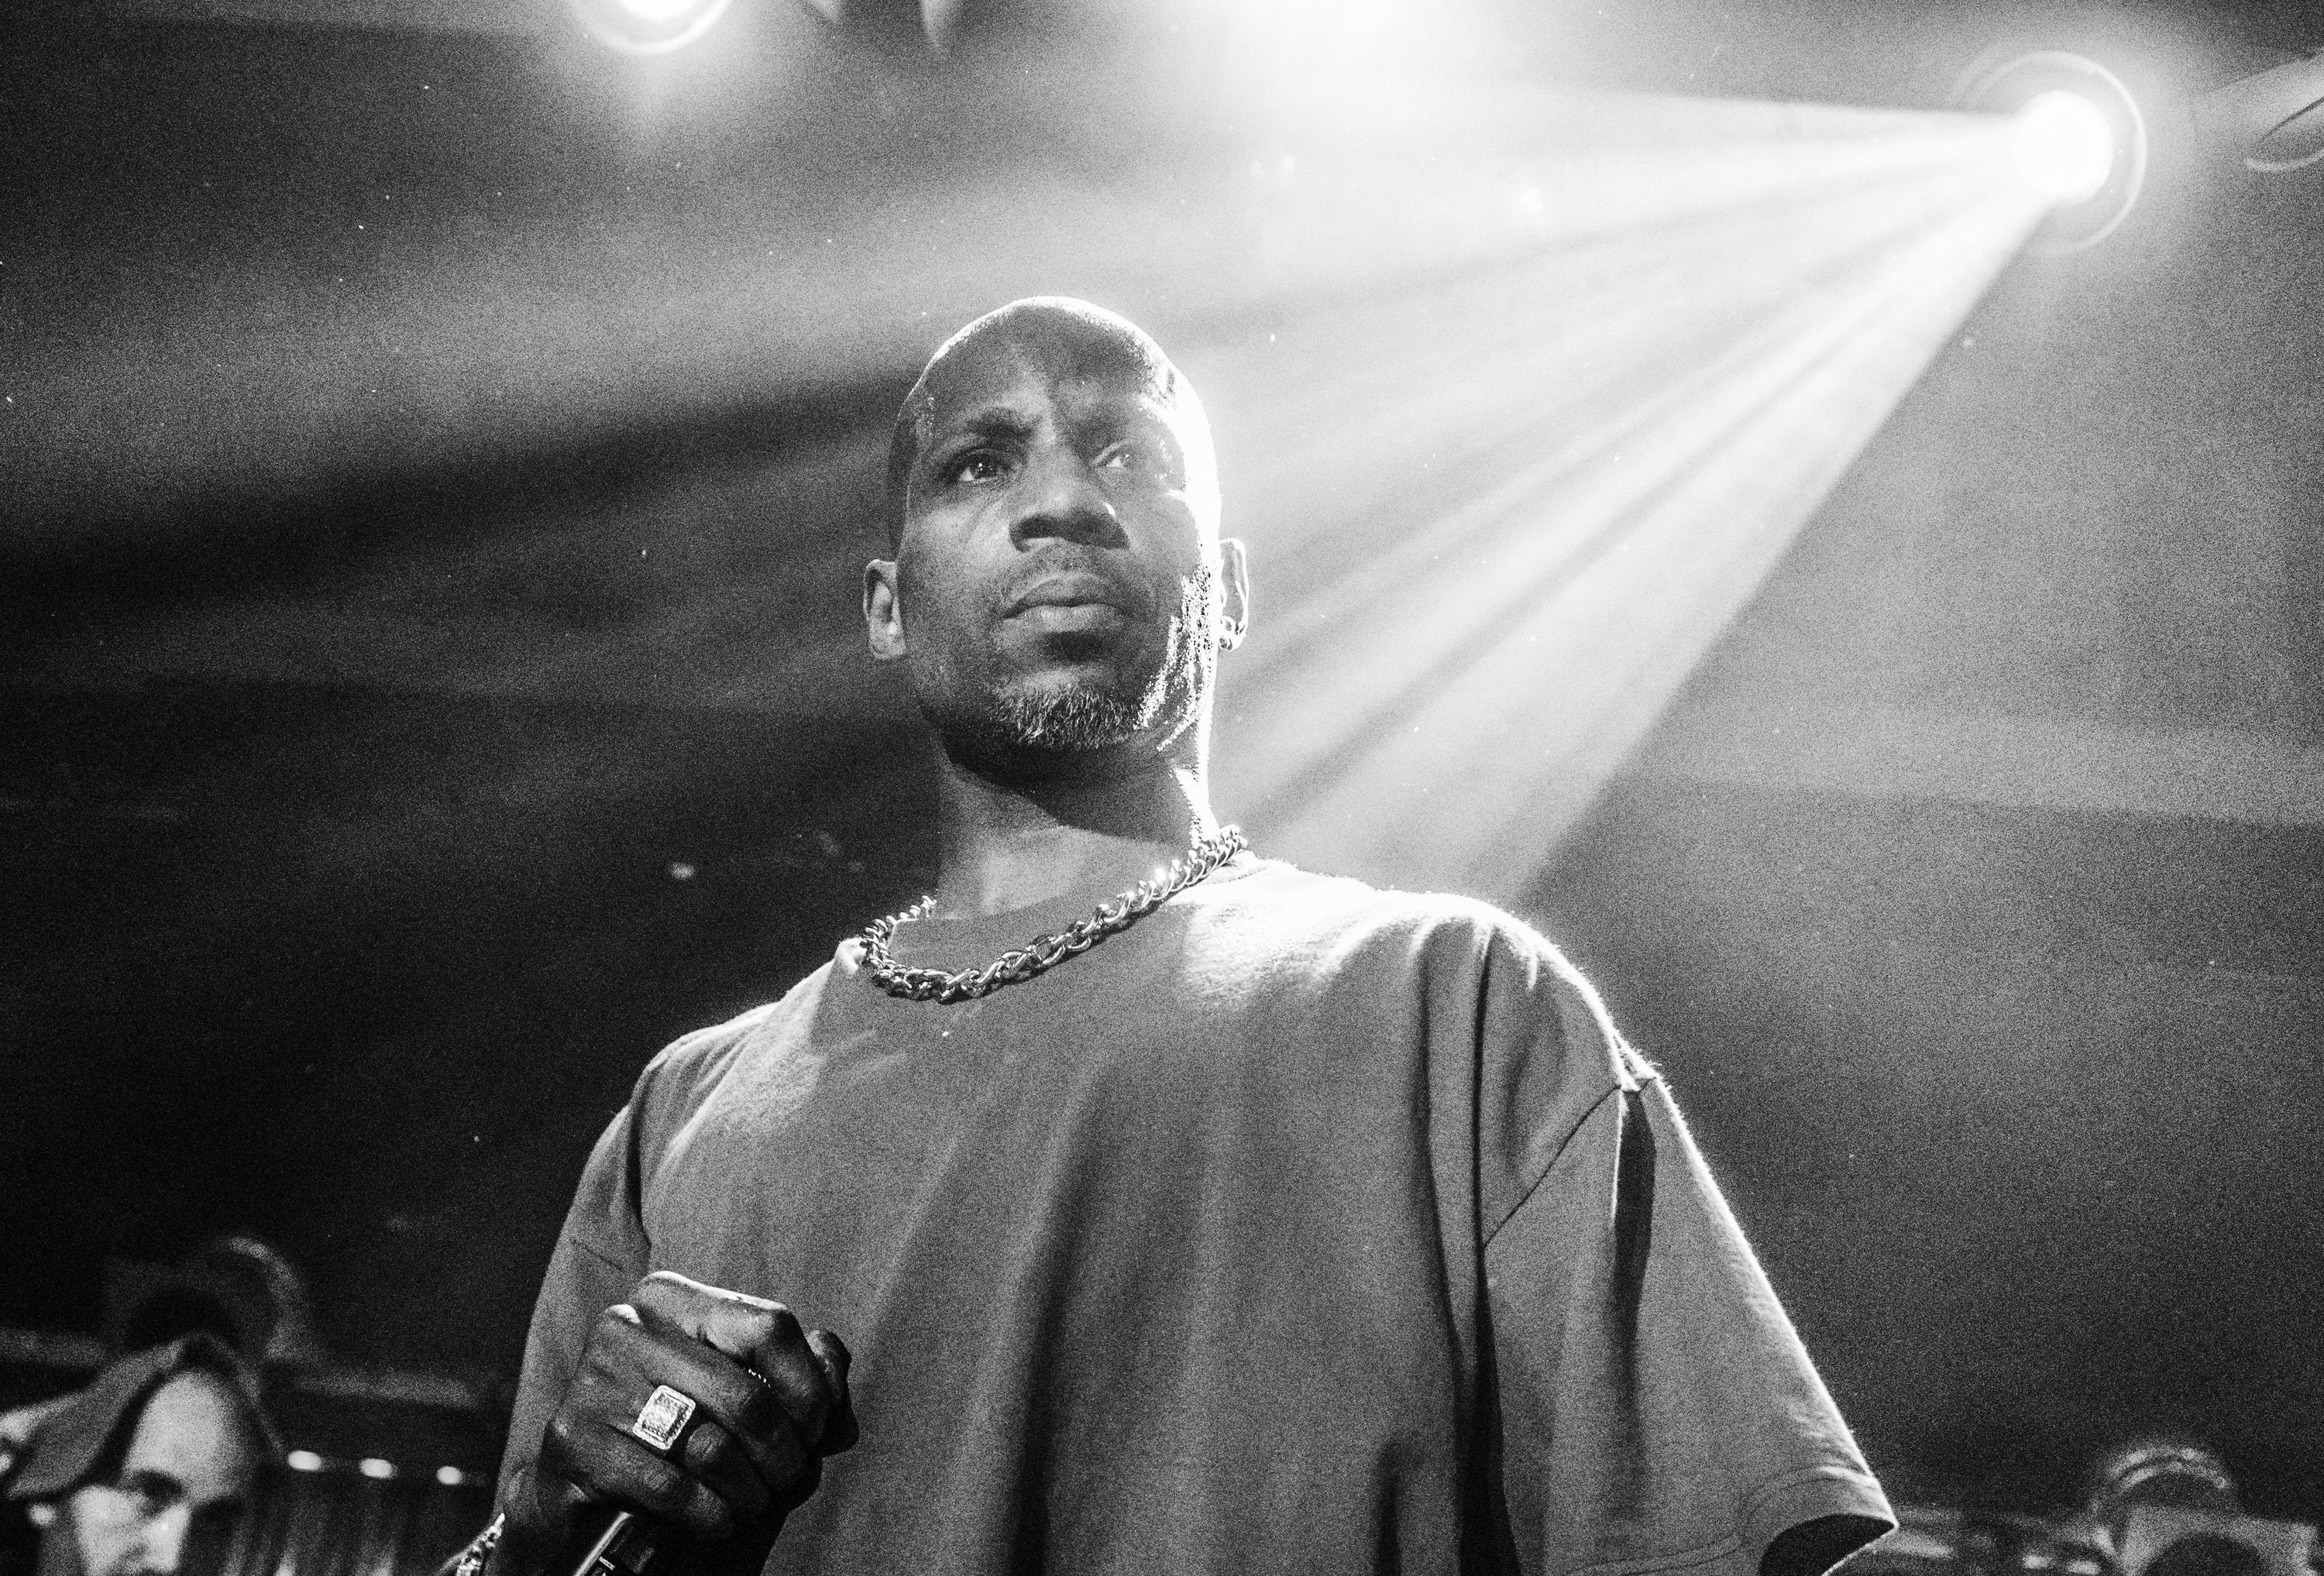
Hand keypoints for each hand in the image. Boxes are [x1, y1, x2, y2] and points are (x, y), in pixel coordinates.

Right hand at [500, 1272, 855, 1570]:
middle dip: (786, 1453)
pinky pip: (672, 1488)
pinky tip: (718, 1520)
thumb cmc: (678, 1434)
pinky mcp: (576, 1444)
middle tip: (792, 1480)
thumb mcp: (743, 1394)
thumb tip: (831, 1358)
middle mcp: (627, 1326)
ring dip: (753, 1491)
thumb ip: (802, 1373)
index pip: (770, 1327)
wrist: (581, 1491)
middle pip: (746, 1396)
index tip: (818, 1429)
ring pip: (712, 1447)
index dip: (811, 1387)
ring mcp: (595, 1383)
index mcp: (673, 1299)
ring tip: (757, 1503)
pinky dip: (712, 1515)